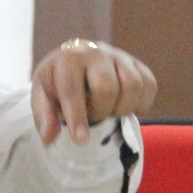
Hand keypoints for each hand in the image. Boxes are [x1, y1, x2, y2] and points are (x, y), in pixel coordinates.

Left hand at [30, 39, 156, 144]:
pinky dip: (141, 103)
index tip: (80, 141)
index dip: (77, 117)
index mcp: (68, 58)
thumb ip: (44, 116)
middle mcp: (95, 51)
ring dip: (122, 108)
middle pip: (107, 88)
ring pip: (133, 86)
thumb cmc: (57, 82)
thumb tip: (48, 138)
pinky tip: (125, 107)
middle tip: (92, 114)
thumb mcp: (42, 96)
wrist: (75, 61)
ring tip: (109, 111)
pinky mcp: (137, 63)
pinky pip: (149, 85)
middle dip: (100, 111)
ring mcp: (119, 56)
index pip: (73, 90)